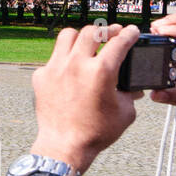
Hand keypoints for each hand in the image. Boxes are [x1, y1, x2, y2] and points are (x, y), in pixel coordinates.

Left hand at [28, 23, 141, 174]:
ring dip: (81, 37)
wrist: (64, 145)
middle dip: (105, 30)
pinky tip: (70, 69)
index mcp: (101, 71)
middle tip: (112, 35)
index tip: (131, 31)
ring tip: (88, 44)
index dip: (128, 34)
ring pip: (67, 36)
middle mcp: (76, 64)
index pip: (118, 42)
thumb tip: (134, 87)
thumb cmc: (97, 132)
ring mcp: (55, 67)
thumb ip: (131, 93)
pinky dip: (64, 59)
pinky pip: (54, 57)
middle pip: (91, 32)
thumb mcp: (125, 112)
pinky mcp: (41, 75)